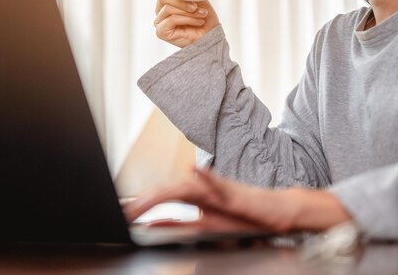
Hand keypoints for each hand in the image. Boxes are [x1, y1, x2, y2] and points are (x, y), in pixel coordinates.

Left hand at [124, 167, 351, 232]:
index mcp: (192, 197)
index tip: (121, 214)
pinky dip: (206, 176)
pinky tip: (194, 171)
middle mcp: (202, 189)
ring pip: (188, 186)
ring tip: (146, 200)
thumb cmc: (241, 217)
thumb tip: (151, 226)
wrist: (276, 211)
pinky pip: (219, 183)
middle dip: (145, 200)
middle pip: (168, 190)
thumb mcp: (204, 226)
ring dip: (165, 192)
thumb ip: (178, 225)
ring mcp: (217, 189)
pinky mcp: (235, 192)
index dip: (140, 204)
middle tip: (125, 212)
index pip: (160, 197)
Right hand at [155, 0, 219, 47]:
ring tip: (201, 15)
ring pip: (168, 8)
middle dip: (182, 1)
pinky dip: (187, 19)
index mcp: (166, 0)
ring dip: (188, 12)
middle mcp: (160, 10)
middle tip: (197, 7)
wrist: (211, 35)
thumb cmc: (205, 17)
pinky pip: (172, 19)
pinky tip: (198, 22)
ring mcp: (159, 21)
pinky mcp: (160, 32)